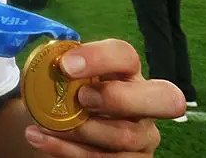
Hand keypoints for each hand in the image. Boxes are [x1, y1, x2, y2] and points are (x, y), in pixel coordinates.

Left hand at [25, 39, 185, 156]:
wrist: (61, 132)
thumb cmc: (66, 99)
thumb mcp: (65, 81)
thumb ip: (61, 70)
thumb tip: (44, 61)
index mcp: (127, 73)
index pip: (126, 56)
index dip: (99, 57)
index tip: (65, 65)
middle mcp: (146, 104)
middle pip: (163, 98)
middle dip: (118, 97)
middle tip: (81, 98)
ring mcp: (144, 136)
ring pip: (125, 136)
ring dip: (79, 130)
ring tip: (43, 125)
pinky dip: (68, 151)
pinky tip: (41, 140)